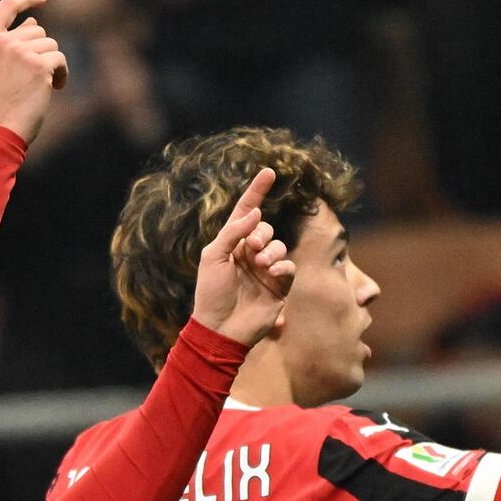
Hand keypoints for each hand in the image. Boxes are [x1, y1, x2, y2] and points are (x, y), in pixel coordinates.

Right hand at [0, 0, 68, 144]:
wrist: (0, 128)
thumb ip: (7, 43)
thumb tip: (33, 22)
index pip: (7, 6)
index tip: (42, 0)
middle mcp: (2, 42)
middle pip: (37, 31)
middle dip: (41, 52)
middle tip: (35, 76)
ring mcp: (20, 52)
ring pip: (51, 45)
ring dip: (52, 64)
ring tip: (43, 85)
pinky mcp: (38, 66)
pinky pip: (60, 59)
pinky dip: (62, 74)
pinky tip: (55, 88)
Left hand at [192, 168, 294, 345]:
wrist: (221, 327)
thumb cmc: (211, 292)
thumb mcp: (213, 256)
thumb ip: (233, 232)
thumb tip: (256, 213)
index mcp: (231, 244)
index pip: (246, 212)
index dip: (257, 192)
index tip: (269, 172)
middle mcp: (249, 254)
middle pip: (265, 228)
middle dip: (261, 233)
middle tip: (251, 248)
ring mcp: (265, 270)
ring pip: (279, 245)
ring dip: (271, 251)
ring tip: (260, 265)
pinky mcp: (279, 286)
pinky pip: (289, 266)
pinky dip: (282, 266)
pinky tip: (272, 274)